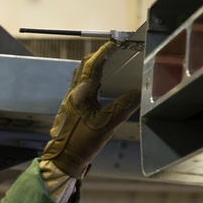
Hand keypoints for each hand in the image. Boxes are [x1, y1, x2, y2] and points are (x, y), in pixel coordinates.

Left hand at [40, 40, 139, 178]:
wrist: (63, 160)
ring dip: (94, 67)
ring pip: (81, 76)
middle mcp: (72, 94)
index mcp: (79, 94)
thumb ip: (123, 107)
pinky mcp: (71, 109)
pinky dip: (92, 80)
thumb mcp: (106, 125)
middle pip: (84, 67)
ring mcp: (70, 101)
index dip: (104, 52)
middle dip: (99, 56)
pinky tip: (101, 86)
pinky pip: (81, 87)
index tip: (115, 42)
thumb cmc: (80, 143)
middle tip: (114, 50)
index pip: (92, 65)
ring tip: (109, 63)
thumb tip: (139, 92)